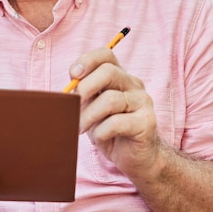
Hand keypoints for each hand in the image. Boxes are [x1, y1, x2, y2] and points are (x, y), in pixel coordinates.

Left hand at [69, 48, 160, 179]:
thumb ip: (83, 95)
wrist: (137, 157)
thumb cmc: (110, 131)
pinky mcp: (147, 122)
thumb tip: (65, 90)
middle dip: (85, 87)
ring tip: (80, 127)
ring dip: (88, 115)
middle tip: (72, 105)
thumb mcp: (92, 109)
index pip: (106, 54)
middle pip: (109, 72)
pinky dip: (101, 131)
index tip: (73, 75)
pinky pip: (117, 122)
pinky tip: (99, 137)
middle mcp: (134, 85)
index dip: (87, 60)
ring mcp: (143, 102)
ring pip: (111, 99)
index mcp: (120, 77)